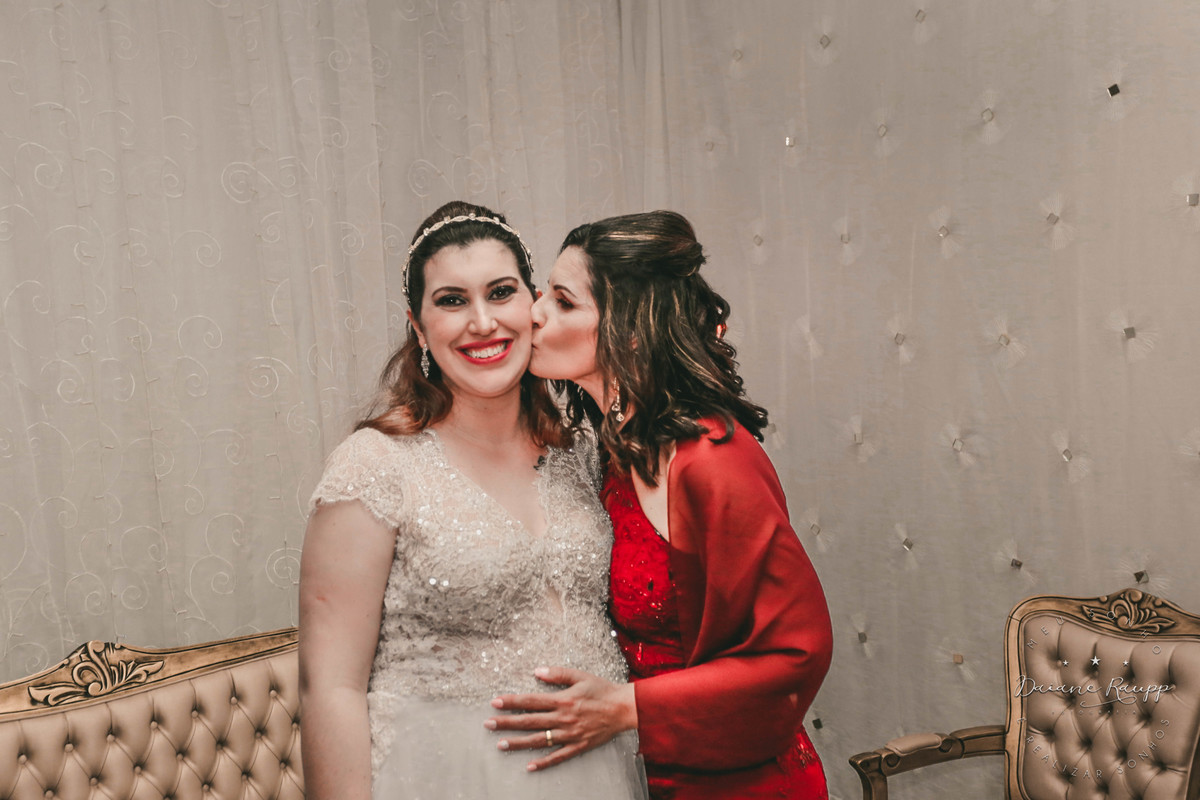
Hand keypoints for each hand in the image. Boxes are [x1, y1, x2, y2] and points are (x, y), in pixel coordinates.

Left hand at [485, 666, 636, 771]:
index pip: (531, 701)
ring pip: (539, 740)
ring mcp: (569, 734)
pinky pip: (558, 756)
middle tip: (488, 724)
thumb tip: (537, 671)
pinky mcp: (578, 746)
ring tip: (500, 744)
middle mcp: (563, 718)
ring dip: (518, 743)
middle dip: (507, 722)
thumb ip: (558, 674)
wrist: (624, 709)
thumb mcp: (580, 676)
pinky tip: (529, 766)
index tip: (494, 702)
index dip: (511, 702)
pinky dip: (544, 762)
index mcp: (562, 700)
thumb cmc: (602, 690)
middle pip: (529, 721)